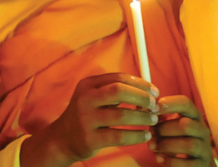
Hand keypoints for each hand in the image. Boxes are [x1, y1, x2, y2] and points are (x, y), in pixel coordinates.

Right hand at [26, 72, 158, 166]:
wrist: (62, 139)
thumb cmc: (87, 116)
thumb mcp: (94, 98)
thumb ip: (115, 92)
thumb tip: (148, 91)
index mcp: (87, 84)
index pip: (118, 78)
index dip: (140, 83)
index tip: (155, 91)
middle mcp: (84, 99)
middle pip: (119, 91)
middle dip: (142, 97)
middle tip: (155, 105)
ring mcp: (86, 119)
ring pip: (121, 115)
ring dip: (142, 117)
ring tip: (153, 121)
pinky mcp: (89, 138)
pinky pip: (119, 137)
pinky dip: (136, 136)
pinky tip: (145, 135)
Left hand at [150, 95, 212, 166]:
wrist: (192, 161)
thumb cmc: (175, 136)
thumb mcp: (168, 123)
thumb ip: (156, 114)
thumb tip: (141, 105)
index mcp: (194, 115)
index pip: (185, 103)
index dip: (169, 104)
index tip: (153, 109)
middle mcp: (203, 130)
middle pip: (186, 125)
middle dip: (163, 129)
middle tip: (150, 132)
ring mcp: (205, 148)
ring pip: (189, 144)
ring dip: (166, 145)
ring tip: (152, 146)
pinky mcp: (202, 164)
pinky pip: (188, 164)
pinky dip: (171, 161)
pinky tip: (159, 158)